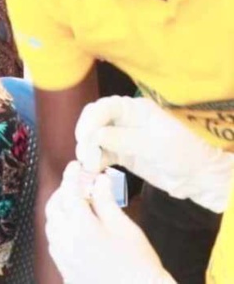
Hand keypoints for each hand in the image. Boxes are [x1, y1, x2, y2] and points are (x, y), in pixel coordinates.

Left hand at [46, 162, 174, 283]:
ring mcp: (62, 258)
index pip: (69, 192)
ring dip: (59, 211)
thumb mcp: (124, 227)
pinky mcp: (65, 271)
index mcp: (79, 226)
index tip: (76, 164)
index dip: (71, 175)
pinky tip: (73, 229)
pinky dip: (59, 230)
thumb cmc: (138, 263)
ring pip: (51, 225)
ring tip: (75, 205)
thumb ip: (106, 201)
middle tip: (77, 185)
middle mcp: (64, 241)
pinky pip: (54, 244)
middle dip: (62, 192)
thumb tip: (99, 180)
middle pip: (54, 207)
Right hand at [75, 96, 233, 212]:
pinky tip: (93, 172)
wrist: (200, 178)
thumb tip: (96, 135)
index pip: (105, 107)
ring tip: (90, 168)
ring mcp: (123, 137)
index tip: (84, 138)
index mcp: (136, 109)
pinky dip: (94, 162)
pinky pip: (101, 154)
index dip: (91, 120)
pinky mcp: (123, 154)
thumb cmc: (185, 154)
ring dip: (87, 152)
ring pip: (94, 139)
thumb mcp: (156, 145)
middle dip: (86, 137)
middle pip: (95, 121)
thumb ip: (125, 138)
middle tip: (86, 157)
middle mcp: (126, 120)